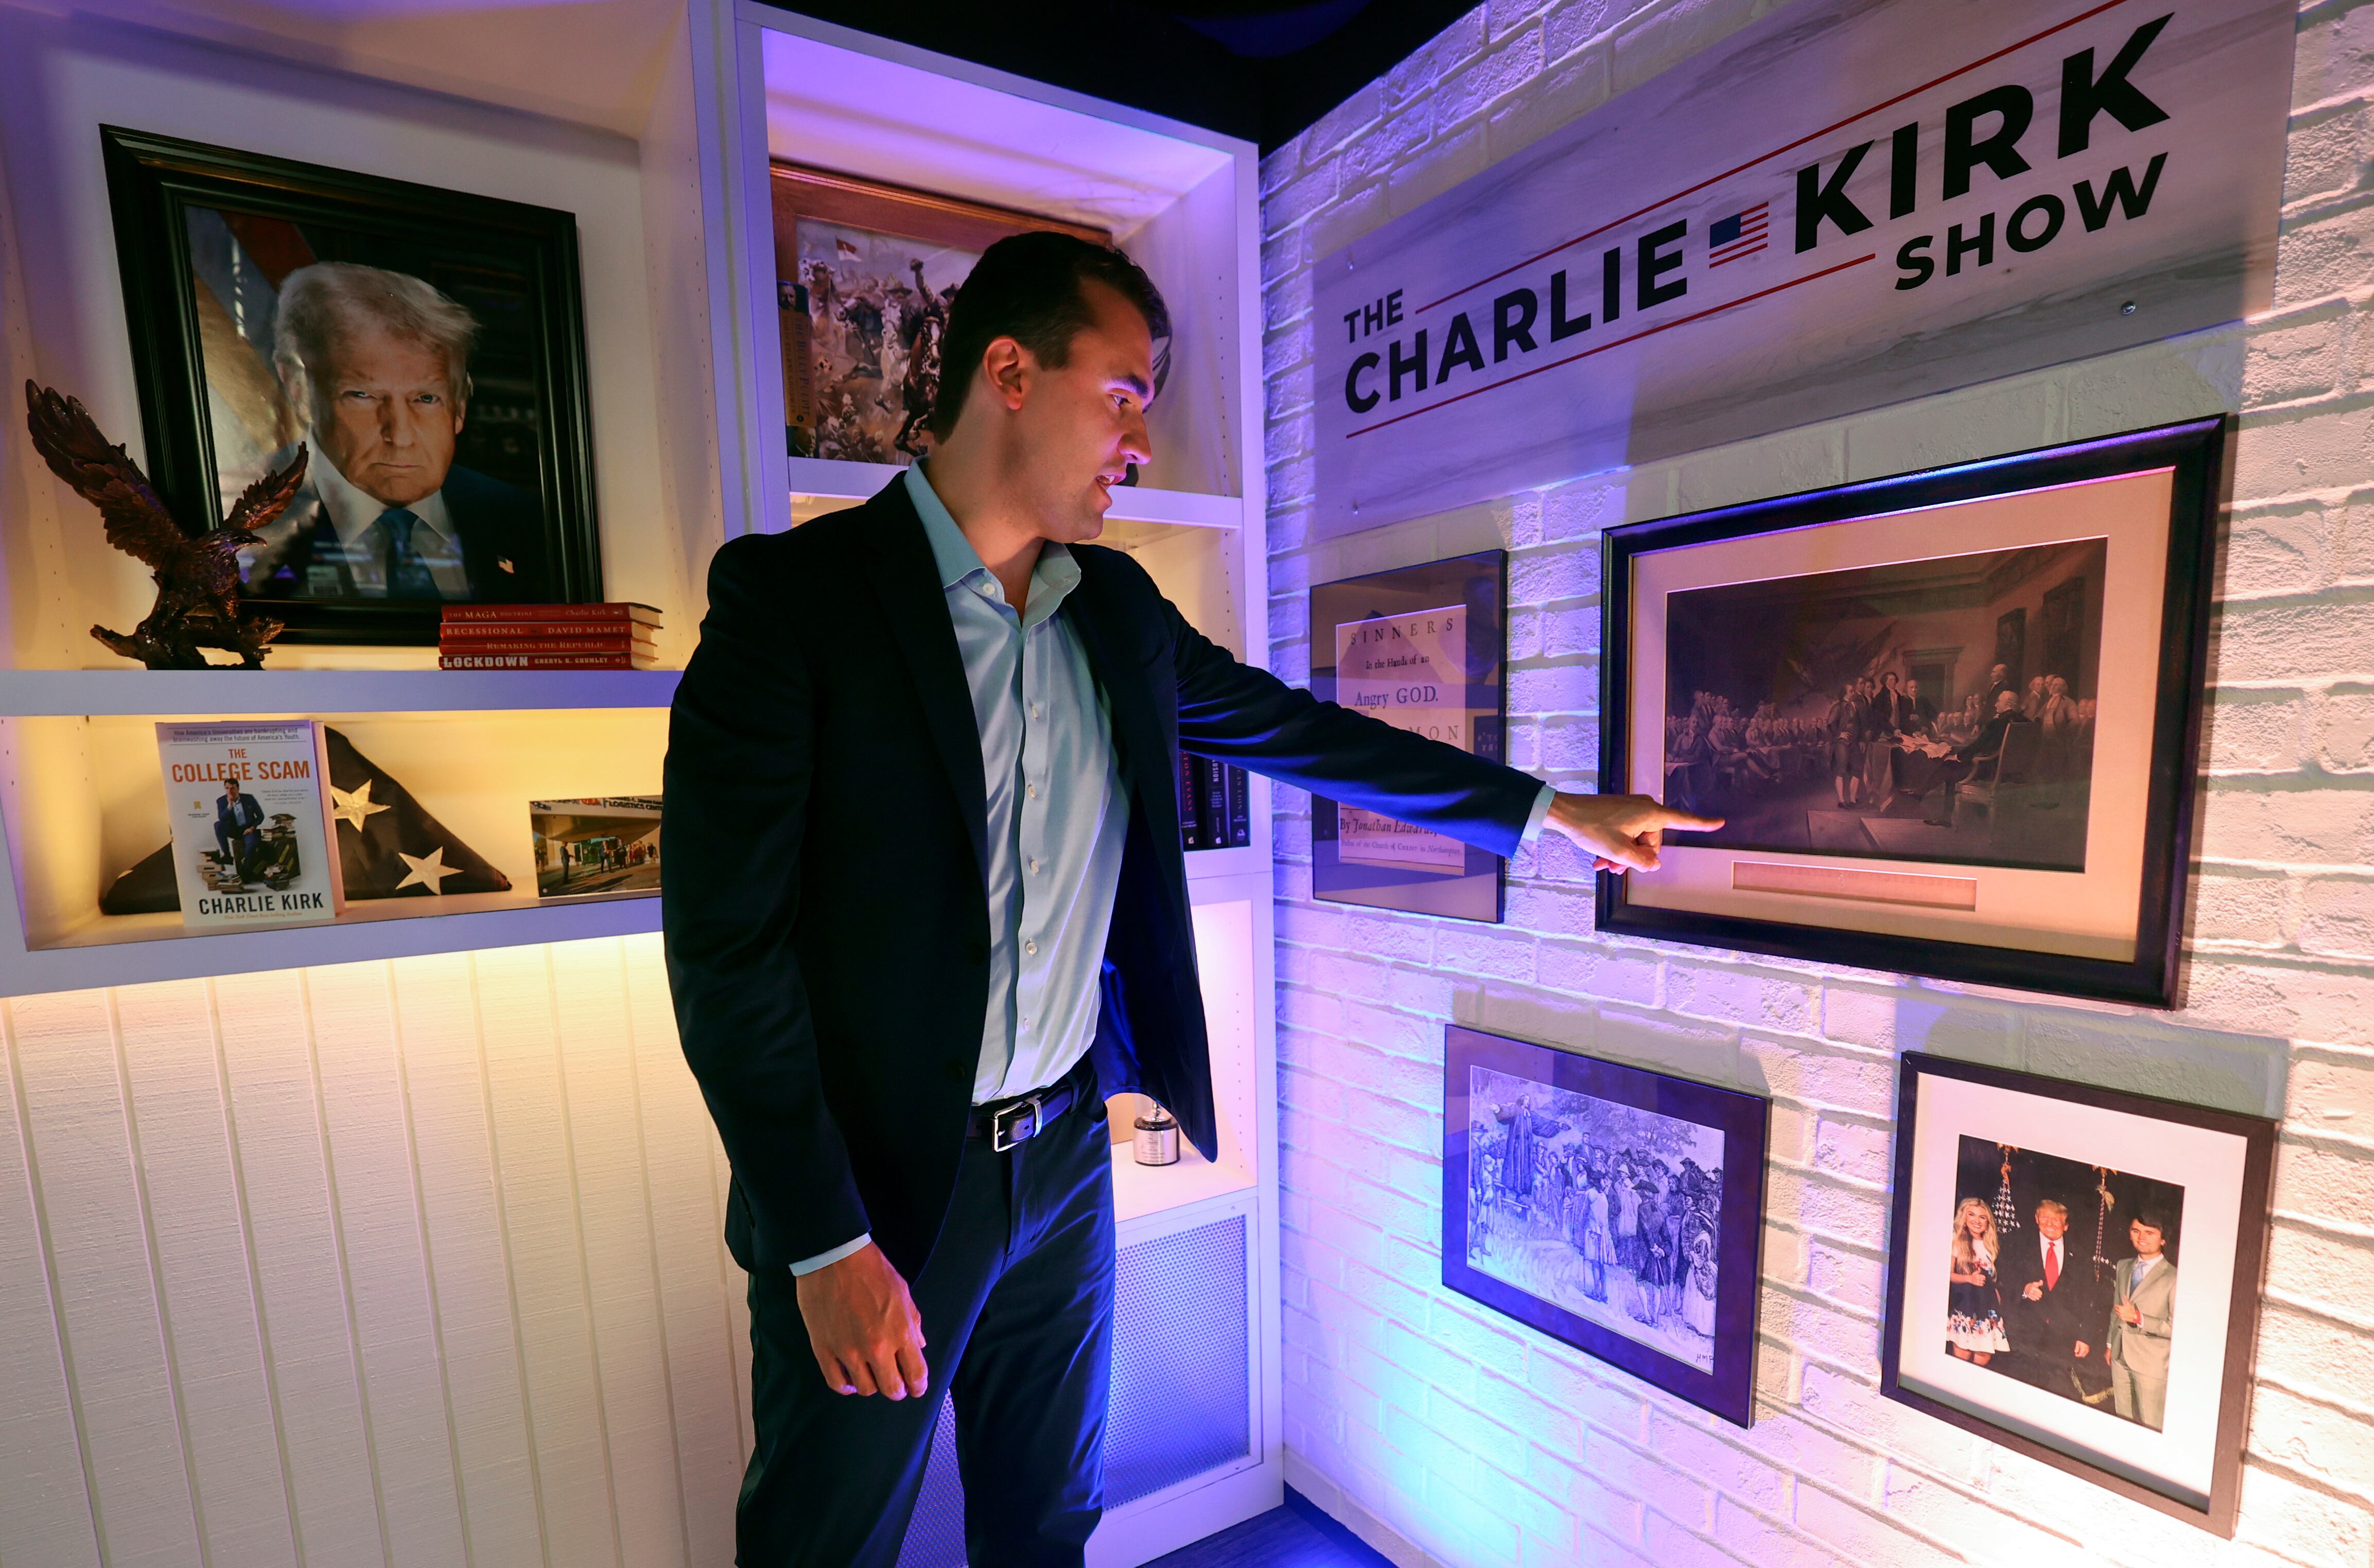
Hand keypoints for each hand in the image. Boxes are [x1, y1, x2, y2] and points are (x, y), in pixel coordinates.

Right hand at [794, 1242, 928, 1398]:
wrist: (833, 1256)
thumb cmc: (872, 1269)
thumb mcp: (903, 1292)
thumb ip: (913, 1322)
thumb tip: (919, 1345)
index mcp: (900, 1332)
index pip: (916, 1374)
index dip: (918, 1386)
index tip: (916, 1387)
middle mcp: (876, 1348)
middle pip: (892, 1389)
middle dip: (898, 1390)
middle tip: (896, 1384)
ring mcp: (848, 1351)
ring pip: (865, 1389)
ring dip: (872, 1386)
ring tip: (872, 1376)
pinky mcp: (824, 1349)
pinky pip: (836, 1382)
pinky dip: (846, 1387)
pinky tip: (850, 1381)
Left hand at [1543, 791, 1721, 872]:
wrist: (1565, 812)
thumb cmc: (1591, 828)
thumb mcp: (1618, 851)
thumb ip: (1641, 861)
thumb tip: (1654, 864)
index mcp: (1650, 814)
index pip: (1683, 821)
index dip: (1702, 824)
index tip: (1720, 822)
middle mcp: (1645, 808)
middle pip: (1652, 842)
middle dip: (1634, 858)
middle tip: (1613, 868)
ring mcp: (1632, 809)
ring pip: (1636, 840)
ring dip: (1622, 855)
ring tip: (1603, 864)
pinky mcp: (1620, 811)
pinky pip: (1626, 833)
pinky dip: (1616, 846)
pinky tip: (1600, 858)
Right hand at [2023, 1281, 2042, 1300]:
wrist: (2026, 1286)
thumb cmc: (2032, 1285)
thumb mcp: (2036, 1283)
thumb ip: (2039, 1283)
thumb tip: (2041, 1281)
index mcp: (2033, 1287)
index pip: (2037, 1290)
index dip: (2040, 1292)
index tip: (2041, 1293)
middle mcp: (2030, 1290)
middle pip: (2035, 1294)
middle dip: (2038, 1295)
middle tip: (2040, 1296)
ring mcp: (2028, 1292)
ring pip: (2033, 1296)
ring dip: (2036, 1297)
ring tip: (2038, 1298)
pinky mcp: (2027, 1295)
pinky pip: (2030, 1297)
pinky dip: (2033, 1298)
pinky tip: (2035, 1299)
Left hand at [2073, 1341, 2088, 1358]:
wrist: (2086, 1337)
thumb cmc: (2081, 1340)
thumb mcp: (2077, 1343)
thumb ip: (2077, 1348)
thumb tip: (2075, 1352)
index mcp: (2083, 1350)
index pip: (2080, 1355)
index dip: (2077, 1355)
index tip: (2075, 1354)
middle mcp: (2086, 1350)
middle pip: (2083, 1355)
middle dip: (2080, 1355)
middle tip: (2077, 1353)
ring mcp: (2088, 1349)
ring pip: (2085, 1354)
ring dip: (2082, 1353)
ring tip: (2079, 1350)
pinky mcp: (2089, 1348)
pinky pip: (2086, 1352)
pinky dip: (2084, 1352)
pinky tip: (2082, 1349)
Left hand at [2117, 1301, 2140, 1325]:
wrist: (2134, 1316)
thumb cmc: (2131, 1310)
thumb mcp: (2128, 1304)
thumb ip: (2125, 1300)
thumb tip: (2124, 1296)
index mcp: (2120, 1308)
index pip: (2115, 1306)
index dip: (2116, 1305)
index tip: (2117, 1305)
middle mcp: (2119, 1312)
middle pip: (2115, 1309)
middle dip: (2116, 1308)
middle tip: (2118, 1307)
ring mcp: (2120, 1315)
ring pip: (2116, 1313)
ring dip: (2117, 1311)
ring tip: (2119, 1310)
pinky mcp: (2121, 1318)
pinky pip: (2118, 1316)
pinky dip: (2119, 1315)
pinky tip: (2121, 1313)